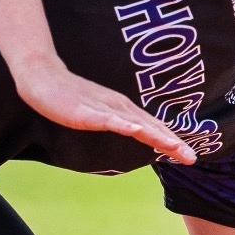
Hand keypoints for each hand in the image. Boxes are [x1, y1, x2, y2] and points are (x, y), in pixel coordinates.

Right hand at [13, 59, 197, 163]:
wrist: (42, 76)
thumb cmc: (70, 95)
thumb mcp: (99, 111)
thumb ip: (117, 122)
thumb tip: (135, 133)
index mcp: (125, 109)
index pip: (154, 127)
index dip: (173, 141)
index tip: (190, 156)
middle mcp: (120, 107)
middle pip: (151, 127)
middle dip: (173, 143)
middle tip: (192, 158)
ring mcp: (104, 108)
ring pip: (136, 124)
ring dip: (157, 136)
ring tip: (175, 147)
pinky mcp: (87, 111)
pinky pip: (108, 119)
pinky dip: (125, 125)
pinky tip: (138, 130)